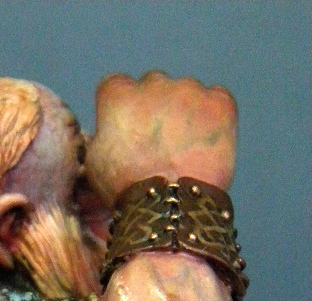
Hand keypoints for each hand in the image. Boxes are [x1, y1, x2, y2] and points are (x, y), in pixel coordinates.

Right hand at [85, 71, 237, 206]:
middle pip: (153, 86)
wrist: (169, 204)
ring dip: (183, 113)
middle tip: (157, 142)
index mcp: (117, 94)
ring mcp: (189, 90)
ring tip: (183, 149)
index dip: (122, 110)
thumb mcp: (94, 163)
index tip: (127, 129)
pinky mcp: (219, 102)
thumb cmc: (125, 188)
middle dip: (153, 108)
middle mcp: (153, 82)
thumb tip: (106, 131)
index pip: (116, 87)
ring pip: (185, 94)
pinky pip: (217, 100)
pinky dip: (212, 117)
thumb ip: (100, 135)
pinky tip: (204, 142)